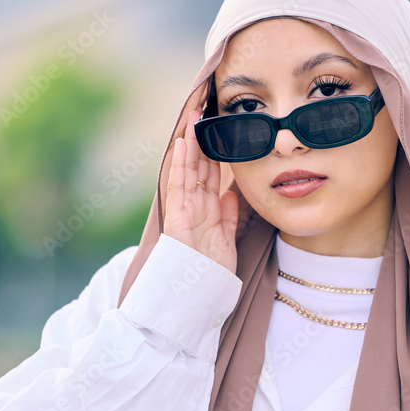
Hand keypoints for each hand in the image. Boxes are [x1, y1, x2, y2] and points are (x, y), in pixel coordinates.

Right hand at [163, 109, 239, 272]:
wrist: (196, 301)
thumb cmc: (209, 275)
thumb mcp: (226, 241)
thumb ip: (228, 216)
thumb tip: (232, 192)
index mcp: (207, 212)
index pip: (212, 174)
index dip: (216, 151)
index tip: (221, 127)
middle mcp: (195, 207)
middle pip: (199, 166)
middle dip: (202, 139)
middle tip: (205, 110)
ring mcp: (185, 211)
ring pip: (188, 169)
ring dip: (190, 142)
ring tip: (193, 116)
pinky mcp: (177, 218)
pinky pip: (179, 186)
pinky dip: (180, 164)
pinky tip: (182, 143)